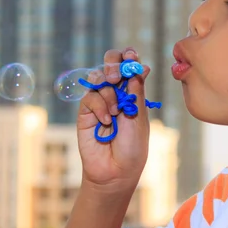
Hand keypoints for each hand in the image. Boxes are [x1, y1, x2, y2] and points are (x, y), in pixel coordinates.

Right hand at [77, 47, 150, 192]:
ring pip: (98, 79)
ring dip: (107, 90)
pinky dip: (99, 106)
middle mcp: (115, 93)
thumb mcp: (138, 117)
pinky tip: (106, 121)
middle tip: (116, 76)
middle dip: (112, 64)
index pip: (129, 66)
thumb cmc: (133, 147)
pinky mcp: (86, 112)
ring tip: (115, 110)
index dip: (128, 57)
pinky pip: (90, 97)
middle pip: (110, 65)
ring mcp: (100, 102)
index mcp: (132, 92)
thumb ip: (136, 92)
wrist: (115, 171)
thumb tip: (142, 67)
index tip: (130, 55)